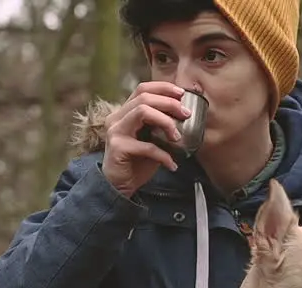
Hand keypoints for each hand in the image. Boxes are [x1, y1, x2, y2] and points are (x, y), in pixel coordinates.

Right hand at [101, 81, 189, 196]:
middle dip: (169, 103)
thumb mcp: (151, 140)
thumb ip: (160, 126)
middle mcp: (117, 118)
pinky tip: (172, 164)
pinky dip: (164, 155)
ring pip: (143, 112)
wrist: (118, 186)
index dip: (163, 88)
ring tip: (177, 137)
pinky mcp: (118, 148)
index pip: (142, 89)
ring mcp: (116, 131)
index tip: (181, 94)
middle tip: (185, 114)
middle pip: (144, 98)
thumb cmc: (136, 162)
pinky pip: (147, 146)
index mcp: (124, 112)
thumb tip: (184, 116)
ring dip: (166, 122)